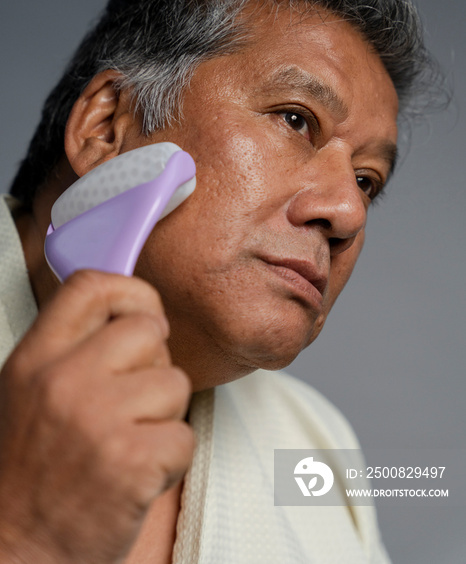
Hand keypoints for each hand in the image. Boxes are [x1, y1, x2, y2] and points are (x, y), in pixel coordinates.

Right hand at [0, 270, 193, 562]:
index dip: (132, 293)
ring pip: (175, 383)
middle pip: (149, 330)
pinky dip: (169, 461)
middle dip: (154, 364)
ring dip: (162, 418)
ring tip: (127, 446)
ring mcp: (98, 419)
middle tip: (133, 403)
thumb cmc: (28, 474)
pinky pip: (184, 436)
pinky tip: (135, 476)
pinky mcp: (132, 461)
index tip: (145, 317)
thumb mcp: (28, 393)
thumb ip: (72, 351)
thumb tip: (135, 316)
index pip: (93, 285)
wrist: (13, 552)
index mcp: (35, 359)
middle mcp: (64, 380)